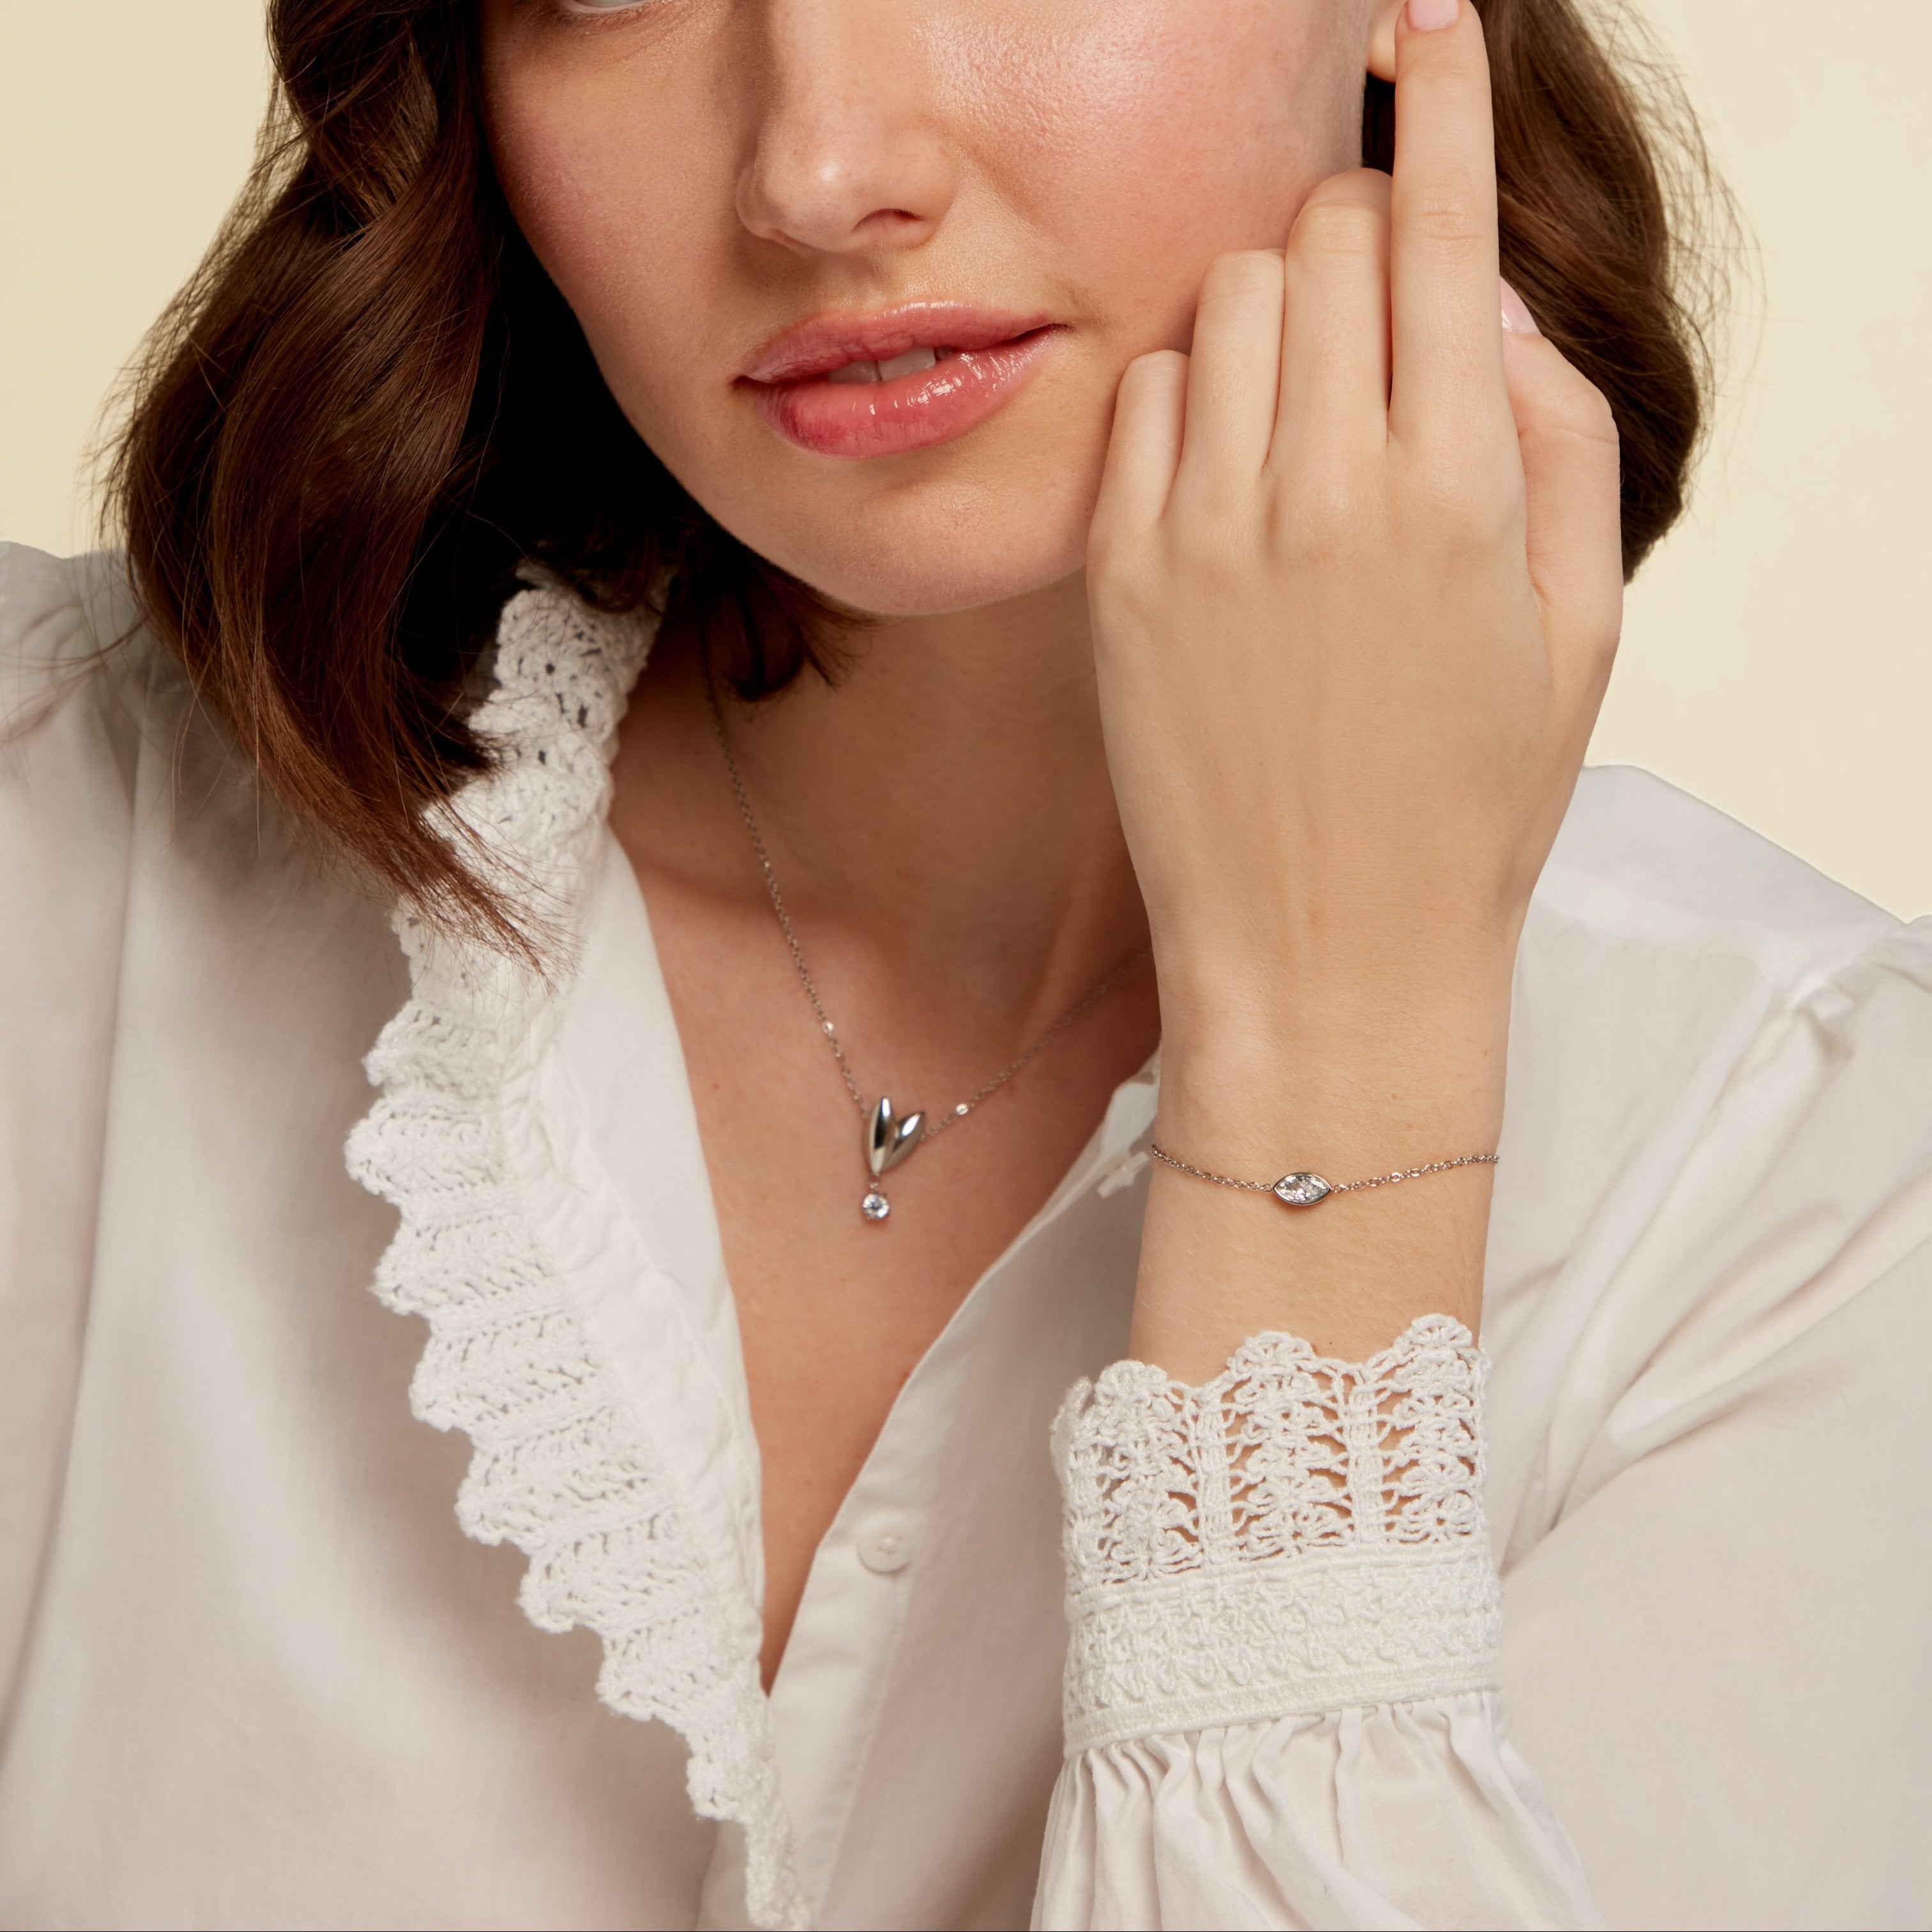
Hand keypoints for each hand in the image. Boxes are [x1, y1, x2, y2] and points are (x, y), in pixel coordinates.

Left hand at [1092, 0, 1622, 1372]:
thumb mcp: (1578, 631)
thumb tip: (1490, 301)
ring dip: (1278, 309)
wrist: (1323, 958)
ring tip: (1307, 413)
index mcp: (1460, 492)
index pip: (1439, 225)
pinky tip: (1228, 471)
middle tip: (1383, 317)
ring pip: (1231, 298)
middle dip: (1363, 235)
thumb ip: (1557, 435)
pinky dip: (1192, 394)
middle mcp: (1324, 489)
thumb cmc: (1467, 808)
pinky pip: (1145, 396)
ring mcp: (1204, 530)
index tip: (1423, 21)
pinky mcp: (1119, 576)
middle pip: (1327, 234)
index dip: (1436, 100)